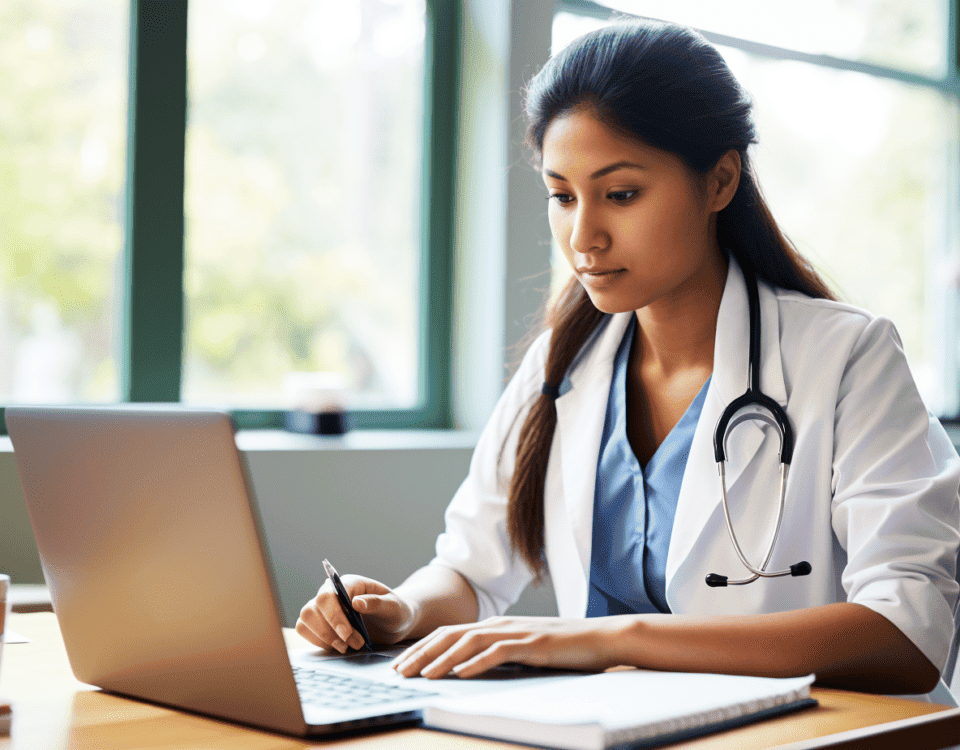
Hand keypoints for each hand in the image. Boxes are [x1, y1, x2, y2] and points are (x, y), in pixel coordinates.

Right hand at [296, 575, 415, 652]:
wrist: (393, 625)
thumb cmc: (395, 612)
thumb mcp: (394, 608)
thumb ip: (378, 603)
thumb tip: (356, 602)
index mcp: (350, 583)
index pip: (330, 595)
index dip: (334, 616)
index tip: (347, 634)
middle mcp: (332, 592)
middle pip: (313, 607)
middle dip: (331, 631)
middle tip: (354, 644)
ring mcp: (323, 607)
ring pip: (306, 618)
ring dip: (324, 637)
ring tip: (347, 647)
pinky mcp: (319, 622)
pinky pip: (304, 629)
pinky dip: (318, 641)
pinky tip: (338, 646)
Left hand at [390, 616, 630, 678]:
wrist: (600, 637)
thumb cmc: (561, 647)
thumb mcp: (522, 648)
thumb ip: (496, 653)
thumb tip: (464, 668)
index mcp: (494, 625)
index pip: (448, 634)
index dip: (421, 648)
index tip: (400, 665)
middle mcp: (499, 625)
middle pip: (450, 636)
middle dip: (421, 654)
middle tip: (398, 672)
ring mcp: (515, 632)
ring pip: (468, 643)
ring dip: (441, 659)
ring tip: (421, 675)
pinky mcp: (532, 644)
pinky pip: (498, 653)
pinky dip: (476, 663)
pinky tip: (460, 674)